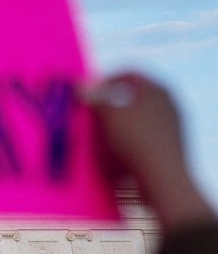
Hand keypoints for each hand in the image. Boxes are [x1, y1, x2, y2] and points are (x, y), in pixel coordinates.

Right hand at [86, 73, 214, 232]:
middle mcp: (169, 104)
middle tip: (92, 113)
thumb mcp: (108, 116)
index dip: (105, 80)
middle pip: (133, 96)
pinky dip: (128, 139)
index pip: (128, 74)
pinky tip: (115, 151)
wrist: (163, 179)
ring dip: (118, 123)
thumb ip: (95, 98)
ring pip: (138, 117)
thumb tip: (81, 86)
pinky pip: (145, 136)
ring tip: (100, 134)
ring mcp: (172, 126)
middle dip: (110, 104)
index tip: (88, 92)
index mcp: (158, 89)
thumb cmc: (136, 141)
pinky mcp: (171, 146)